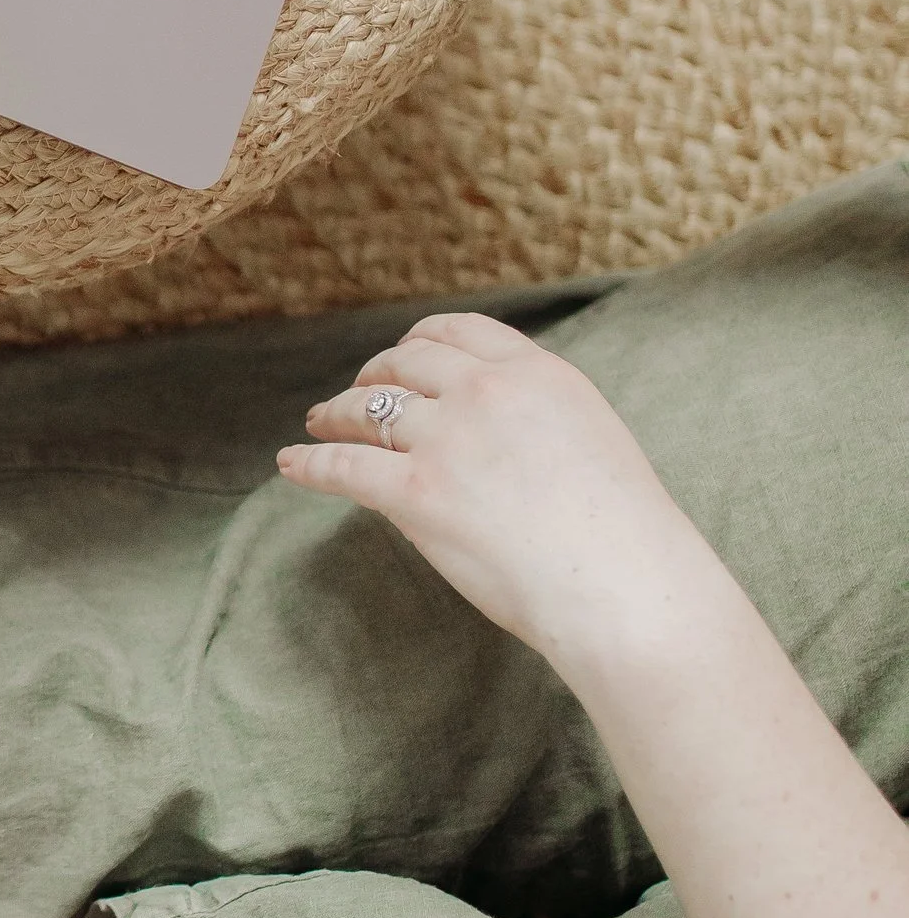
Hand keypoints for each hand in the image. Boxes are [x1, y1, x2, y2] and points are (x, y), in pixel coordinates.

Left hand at [276, 311, 738, 674]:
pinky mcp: (415, 492)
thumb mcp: (591, 438)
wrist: (625, 585)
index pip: (460, 332)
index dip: (420, 340)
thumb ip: (539, 418)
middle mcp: (485, 392)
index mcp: (536, 373)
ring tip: (319, 423)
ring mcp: (447, 439)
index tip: (402, 354)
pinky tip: (292, 464)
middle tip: (356, 392)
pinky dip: (310, 464)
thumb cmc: (623, 534)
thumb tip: (496, 431)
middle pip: (405, 363)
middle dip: (374, 374)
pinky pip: (345, 468)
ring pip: (367, 410)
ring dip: (335, 414)